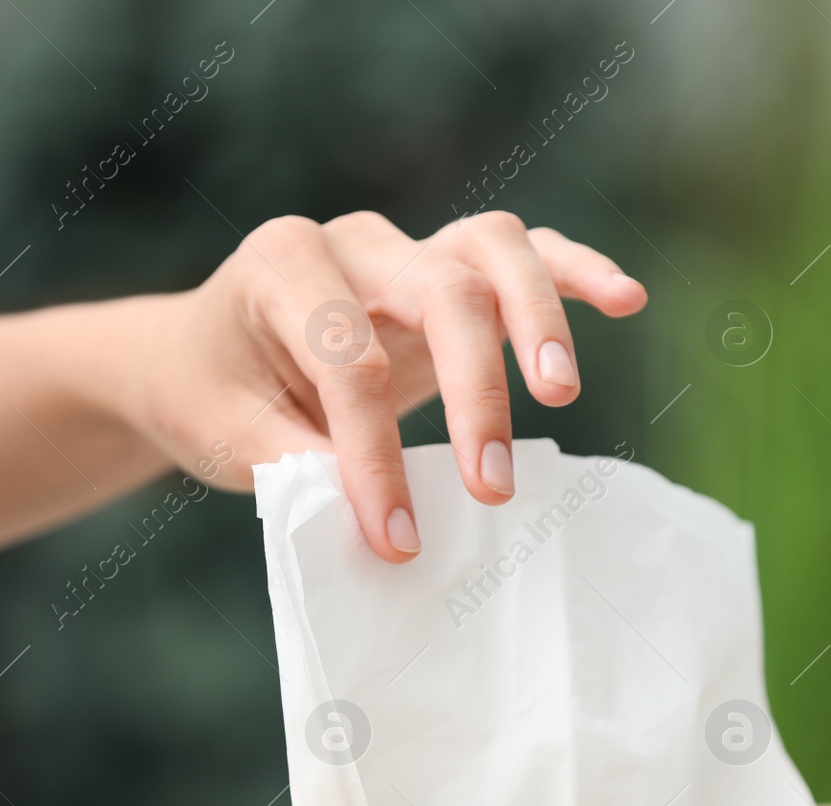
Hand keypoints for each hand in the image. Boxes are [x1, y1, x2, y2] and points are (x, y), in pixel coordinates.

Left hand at [115, 210, 646, 560]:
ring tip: (560, 395)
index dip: (374, 455)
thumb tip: (377, 510)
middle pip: (440, 290)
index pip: (348, 359)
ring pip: (493, 249)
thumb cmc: (214, 393)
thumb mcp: (228, 437)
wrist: (204, 353)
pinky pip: (525, 253)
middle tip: (491, 485)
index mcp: (282, 265)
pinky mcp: (449, 268)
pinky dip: (575, 272)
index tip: (394, 538)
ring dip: (537, 320)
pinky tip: (626, 302)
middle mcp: (353, 240)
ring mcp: (408, 247)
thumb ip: (296, 464)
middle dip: (474, 389)